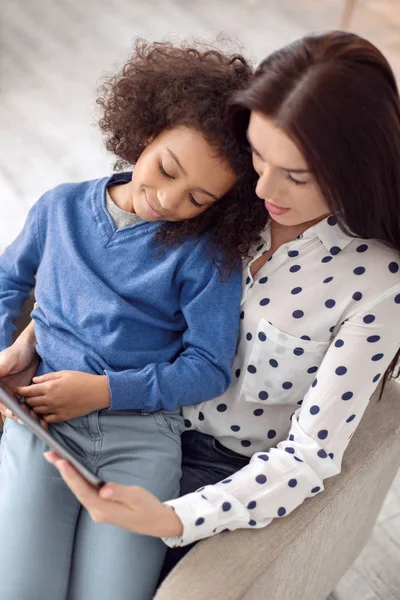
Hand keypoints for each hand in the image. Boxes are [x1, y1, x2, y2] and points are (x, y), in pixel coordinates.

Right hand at [0, 322, 38, 423]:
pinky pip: (25, 404)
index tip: (14, 413)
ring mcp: (12, 392)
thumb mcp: (7, 361)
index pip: (0, 402)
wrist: (31, 349)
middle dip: (17, 414)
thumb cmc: (17, 353)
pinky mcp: (23, 393)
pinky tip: (38, 416)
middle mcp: (2, 391)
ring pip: (16, 408)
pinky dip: (30, 410)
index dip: (5, 409)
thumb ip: (0, 370)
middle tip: (28, 418)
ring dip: (24, 414)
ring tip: (35, 418)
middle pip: (7, 407)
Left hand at [17, 371, 110, 422]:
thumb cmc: (82, 380)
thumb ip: (47, 377)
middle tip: (29, 396)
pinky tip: (45, 412)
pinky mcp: (62, 417)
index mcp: (50, 387)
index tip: (18, 391)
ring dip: (34, 408)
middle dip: (27, 399)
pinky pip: (47, 420)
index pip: (29, 391)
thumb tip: (34, 381)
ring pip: (37, 412)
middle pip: (31, 402)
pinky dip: (43, 417)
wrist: (98, 392)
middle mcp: (51, 400)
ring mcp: (56, 410)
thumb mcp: (64, 373)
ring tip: (36, 404)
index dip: (21, 391)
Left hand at [44, 452, 183, 537]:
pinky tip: (72, 471)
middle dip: (63, 471)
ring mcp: (98, 511)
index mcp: (105, 510)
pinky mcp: (101, 507)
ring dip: (68, 475)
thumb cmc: (148, 508)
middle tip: (50, 454)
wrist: (156, 523)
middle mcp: (98, 512)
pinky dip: (76, 480)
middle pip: (77, 489)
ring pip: (79, 490)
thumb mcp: (137, 497)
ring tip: (57, 459)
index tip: (61, 461)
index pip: (84, 490)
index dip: (71, 475)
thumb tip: (104, 489)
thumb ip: (120, 492)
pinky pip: (85, 492)